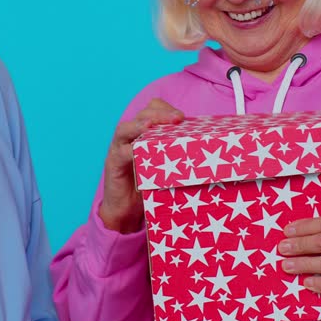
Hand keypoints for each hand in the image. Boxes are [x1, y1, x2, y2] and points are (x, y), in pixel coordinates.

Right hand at [97, 98, 183, 232]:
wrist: (125, 211)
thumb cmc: (148, 187)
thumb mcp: (166, 167)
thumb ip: (177, 155)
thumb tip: (207, 153)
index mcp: (144, 133)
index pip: (153, 109)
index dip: (166, 109)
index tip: (182, 117)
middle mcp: (130, 137)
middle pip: (142, 115)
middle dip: (159, 114)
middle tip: (177, 119)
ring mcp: (118, 149)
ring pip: (125, 128)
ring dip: (140, 124)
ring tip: (152, 126)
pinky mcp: (113, 164)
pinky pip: (120, 153)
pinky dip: (130, 150)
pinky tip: (139, 150)